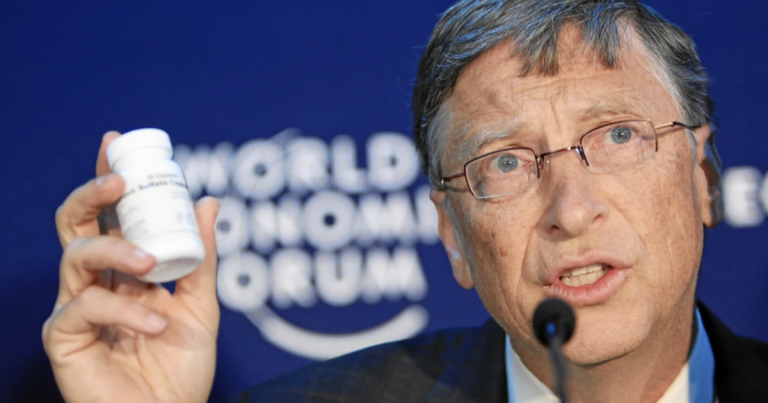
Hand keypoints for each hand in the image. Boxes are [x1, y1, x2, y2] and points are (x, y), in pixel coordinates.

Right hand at [43, 132, 219, 402]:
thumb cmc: (181, 367)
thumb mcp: (202, 306)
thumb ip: (201, 258)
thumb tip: (209, 201)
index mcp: (127, 270)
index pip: (111, 215)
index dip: (108, 178)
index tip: (116, 142)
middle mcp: (97, 282)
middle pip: (76, 224)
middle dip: (92, 194)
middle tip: (118, 183)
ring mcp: (76, 307)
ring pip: (76, 255)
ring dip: (118, 252)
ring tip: (152, 267)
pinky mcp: (62, 337)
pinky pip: (83, 306)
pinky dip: (123, 310)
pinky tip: (154, 324)